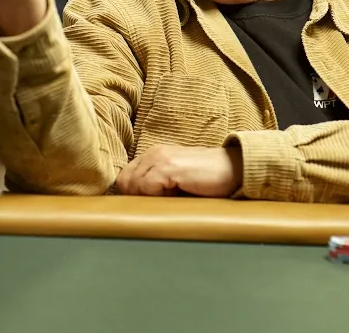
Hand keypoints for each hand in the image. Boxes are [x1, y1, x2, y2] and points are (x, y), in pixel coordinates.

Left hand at [115, 145, 242, 196]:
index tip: (148, 205)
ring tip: (170, 199)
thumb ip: (157, 185)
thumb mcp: (177, 180)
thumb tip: (137, 206)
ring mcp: (159, 158)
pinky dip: (155, 197)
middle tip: (160, 204)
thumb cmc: (208, 179)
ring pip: (131, 185)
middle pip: (124, 182)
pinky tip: (175, 196)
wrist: (234, 168)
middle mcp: (153, 152)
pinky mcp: (168, 167)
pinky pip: (145, 187)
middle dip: (137, 198)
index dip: (132, 194)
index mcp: (153, 155)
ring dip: (147, 198)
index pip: (125, 177)